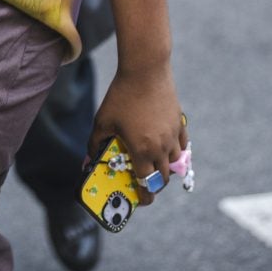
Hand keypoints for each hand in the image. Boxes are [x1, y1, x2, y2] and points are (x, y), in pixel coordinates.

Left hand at [88, 62, 186, 206]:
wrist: (145, 70)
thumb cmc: (121, 95)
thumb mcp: (103, 121)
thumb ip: (95, 144)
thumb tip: (88, 161)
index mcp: (142, 151)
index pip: (147, 184)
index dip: (145, 197)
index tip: (141, 200)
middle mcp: (161, 148)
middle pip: (163, 178)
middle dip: (154, 185)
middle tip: (145, 183)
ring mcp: (173, 135)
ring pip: (176, 163)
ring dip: (166, 169)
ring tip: (156, 167)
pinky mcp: (179, 123)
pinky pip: (182, 145)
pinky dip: (177, 152)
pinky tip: (168, 149)